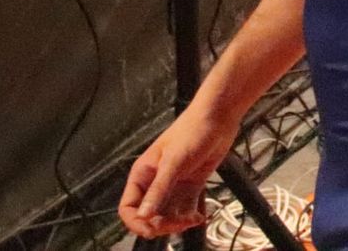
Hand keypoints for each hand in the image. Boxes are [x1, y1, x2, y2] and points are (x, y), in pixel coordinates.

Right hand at [118, 107, 237, 238]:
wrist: (219, 118)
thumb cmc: (193, 130)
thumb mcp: (174, 162)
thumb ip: (159, 190)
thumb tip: (144, 215)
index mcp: (143, 174)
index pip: (128, 207)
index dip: (136, 222)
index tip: (151, 230)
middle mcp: (155, 181)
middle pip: (150, 215)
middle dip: (163, 224)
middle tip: (180, 223)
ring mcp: (173, 184)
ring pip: (168, 214)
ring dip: (179, 222)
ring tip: (193, 218)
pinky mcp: (190, 184)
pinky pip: (185, 207)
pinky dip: (191, 216)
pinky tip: (200, 216)